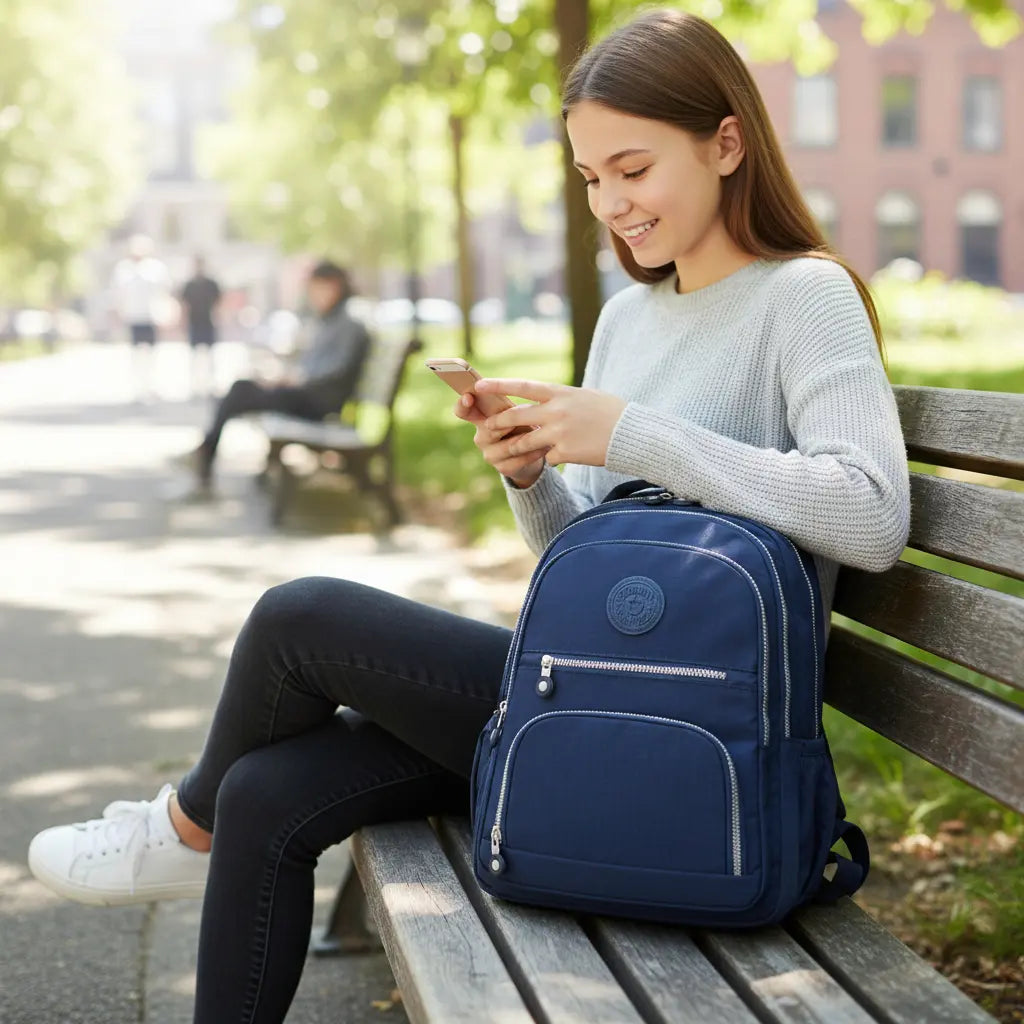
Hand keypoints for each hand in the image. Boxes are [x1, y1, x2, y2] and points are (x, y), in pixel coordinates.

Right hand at [453, 391, 547, 487]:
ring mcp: (490, 454)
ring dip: (526, 439)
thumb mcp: (513, 411)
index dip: (462, 404)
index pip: (463, 411)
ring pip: (507, 446)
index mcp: (480, 419)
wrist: (532, 453)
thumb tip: (505, 393)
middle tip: (524, 420)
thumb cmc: (522, 424)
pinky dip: (533, 452)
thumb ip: (505, 405)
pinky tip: (544, 447)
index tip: (468, 397)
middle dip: (507, 423)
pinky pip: (518, 459)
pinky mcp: (503, 468)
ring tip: (541, 431)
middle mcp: (481, 437)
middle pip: (488, 429)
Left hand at [476, 378, 625, 469]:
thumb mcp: (585, 396)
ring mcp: (559, 432)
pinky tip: (564, 456)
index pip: (523, 387)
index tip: (479, 385)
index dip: (498, 385)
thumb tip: (544, 399)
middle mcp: (556, 411)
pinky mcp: (565, 452)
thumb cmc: (611, 412)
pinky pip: (547, 458)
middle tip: (486, 427)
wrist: (631, 433)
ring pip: (524, 442)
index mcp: (560, 393)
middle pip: (516, 416)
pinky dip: (551, 458)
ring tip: (507, 450)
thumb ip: (562, 398)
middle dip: (497, 422)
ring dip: (515, 447)